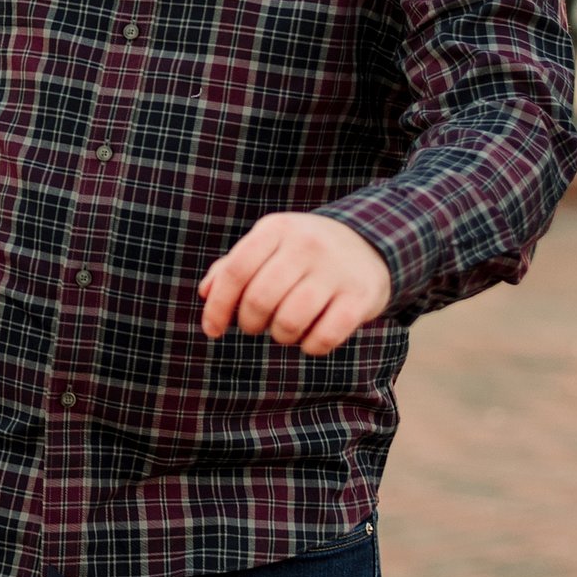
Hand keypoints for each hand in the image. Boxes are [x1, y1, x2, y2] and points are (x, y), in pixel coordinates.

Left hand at [199, 212, 391, 356]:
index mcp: (276, 228)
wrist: (371, 244)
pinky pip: (323, 337)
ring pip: (289, 321)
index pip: (235, 272)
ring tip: (284, 329)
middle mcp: (306, 244)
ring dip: (280, 336)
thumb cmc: (303, 252)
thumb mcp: (269, 245)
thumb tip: (205, 293)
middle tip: (255, 326)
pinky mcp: (361, 297)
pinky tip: (311, 338)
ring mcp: (336, 270)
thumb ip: (232, 267)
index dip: (217, 307)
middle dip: (249, 324)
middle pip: (259, 300)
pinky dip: (310, 347)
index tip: (212, 331)